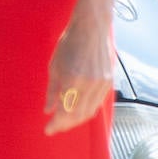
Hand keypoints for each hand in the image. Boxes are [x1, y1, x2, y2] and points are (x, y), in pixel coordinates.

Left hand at [44, 3, 114, 134]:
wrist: (92, 28)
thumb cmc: (69, 43)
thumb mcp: (54, 65)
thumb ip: (52, 90)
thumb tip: (48, 110)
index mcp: (73, 80)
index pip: (65, 112)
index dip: (56, 124)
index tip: (48, 130)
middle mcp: (90, 85)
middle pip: (79, 116)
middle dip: (66, 125)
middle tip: (54, 127)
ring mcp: (102, 84)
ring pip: (90, 112)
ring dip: (76, 120)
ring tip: (64, 121)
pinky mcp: (109, 82)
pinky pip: (97, 103)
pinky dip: (87, 110)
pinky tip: (77, 111)